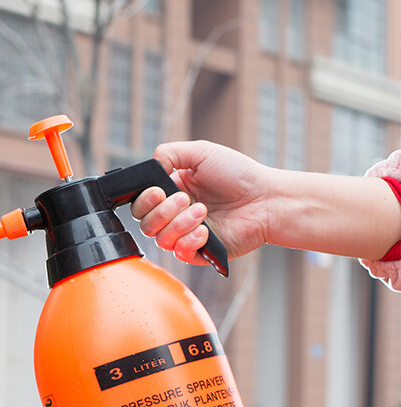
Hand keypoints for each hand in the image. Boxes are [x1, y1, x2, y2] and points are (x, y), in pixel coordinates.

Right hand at [131, 140, 272, 264]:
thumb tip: (151, 166)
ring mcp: (185, 235)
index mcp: (170, 194)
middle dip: (163, 212)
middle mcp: (174, 216)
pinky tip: (206, 230)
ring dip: (179, 224)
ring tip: (203, 211)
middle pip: (145, 225)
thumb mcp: (201, 152)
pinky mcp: (199, 253)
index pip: (140, 205)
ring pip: (161, 240)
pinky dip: (189, 241)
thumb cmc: (238, 175)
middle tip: (186, 199)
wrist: (265, 199)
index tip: (158, 191)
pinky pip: (180, 253)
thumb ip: (169, 153)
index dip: (144, 200)